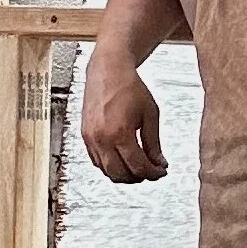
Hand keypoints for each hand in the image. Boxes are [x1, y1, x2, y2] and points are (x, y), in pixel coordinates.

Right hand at [81, 52, 166, 184]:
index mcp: (120, 132)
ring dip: (123, 174)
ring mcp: (91, 138)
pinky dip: (110, 165)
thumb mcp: (150, 114)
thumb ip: (154, 143)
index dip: (153, 173)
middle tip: (150, 171)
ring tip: (137, 166)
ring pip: (106, 171)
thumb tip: (159, 163)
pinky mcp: (85, 135)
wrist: (108, 70)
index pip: (138, 166)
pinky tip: (122, 158)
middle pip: (120, 174)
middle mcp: (101, 138)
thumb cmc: (129, 86)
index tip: (161, 171)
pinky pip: (97, 161)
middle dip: (138, 177)